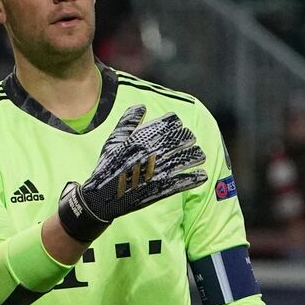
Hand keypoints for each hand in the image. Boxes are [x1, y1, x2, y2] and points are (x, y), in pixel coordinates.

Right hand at [57, 106, 206, 242]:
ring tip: (200, 156)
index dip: (175, 123)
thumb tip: (142, 107)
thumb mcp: (113, 141)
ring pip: (186, 159)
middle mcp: (153, 152)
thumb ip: (127, 122)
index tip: (178, 124)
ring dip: (195, 156)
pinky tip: (202, 176)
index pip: (168, 123)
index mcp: (143, 139)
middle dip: (188, 138)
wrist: (102, 197)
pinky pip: (183, 182)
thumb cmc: (107, 167)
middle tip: (190, 140)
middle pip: (181, 139)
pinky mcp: (161, 189)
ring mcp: (158, 171)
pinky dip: (195, 179)